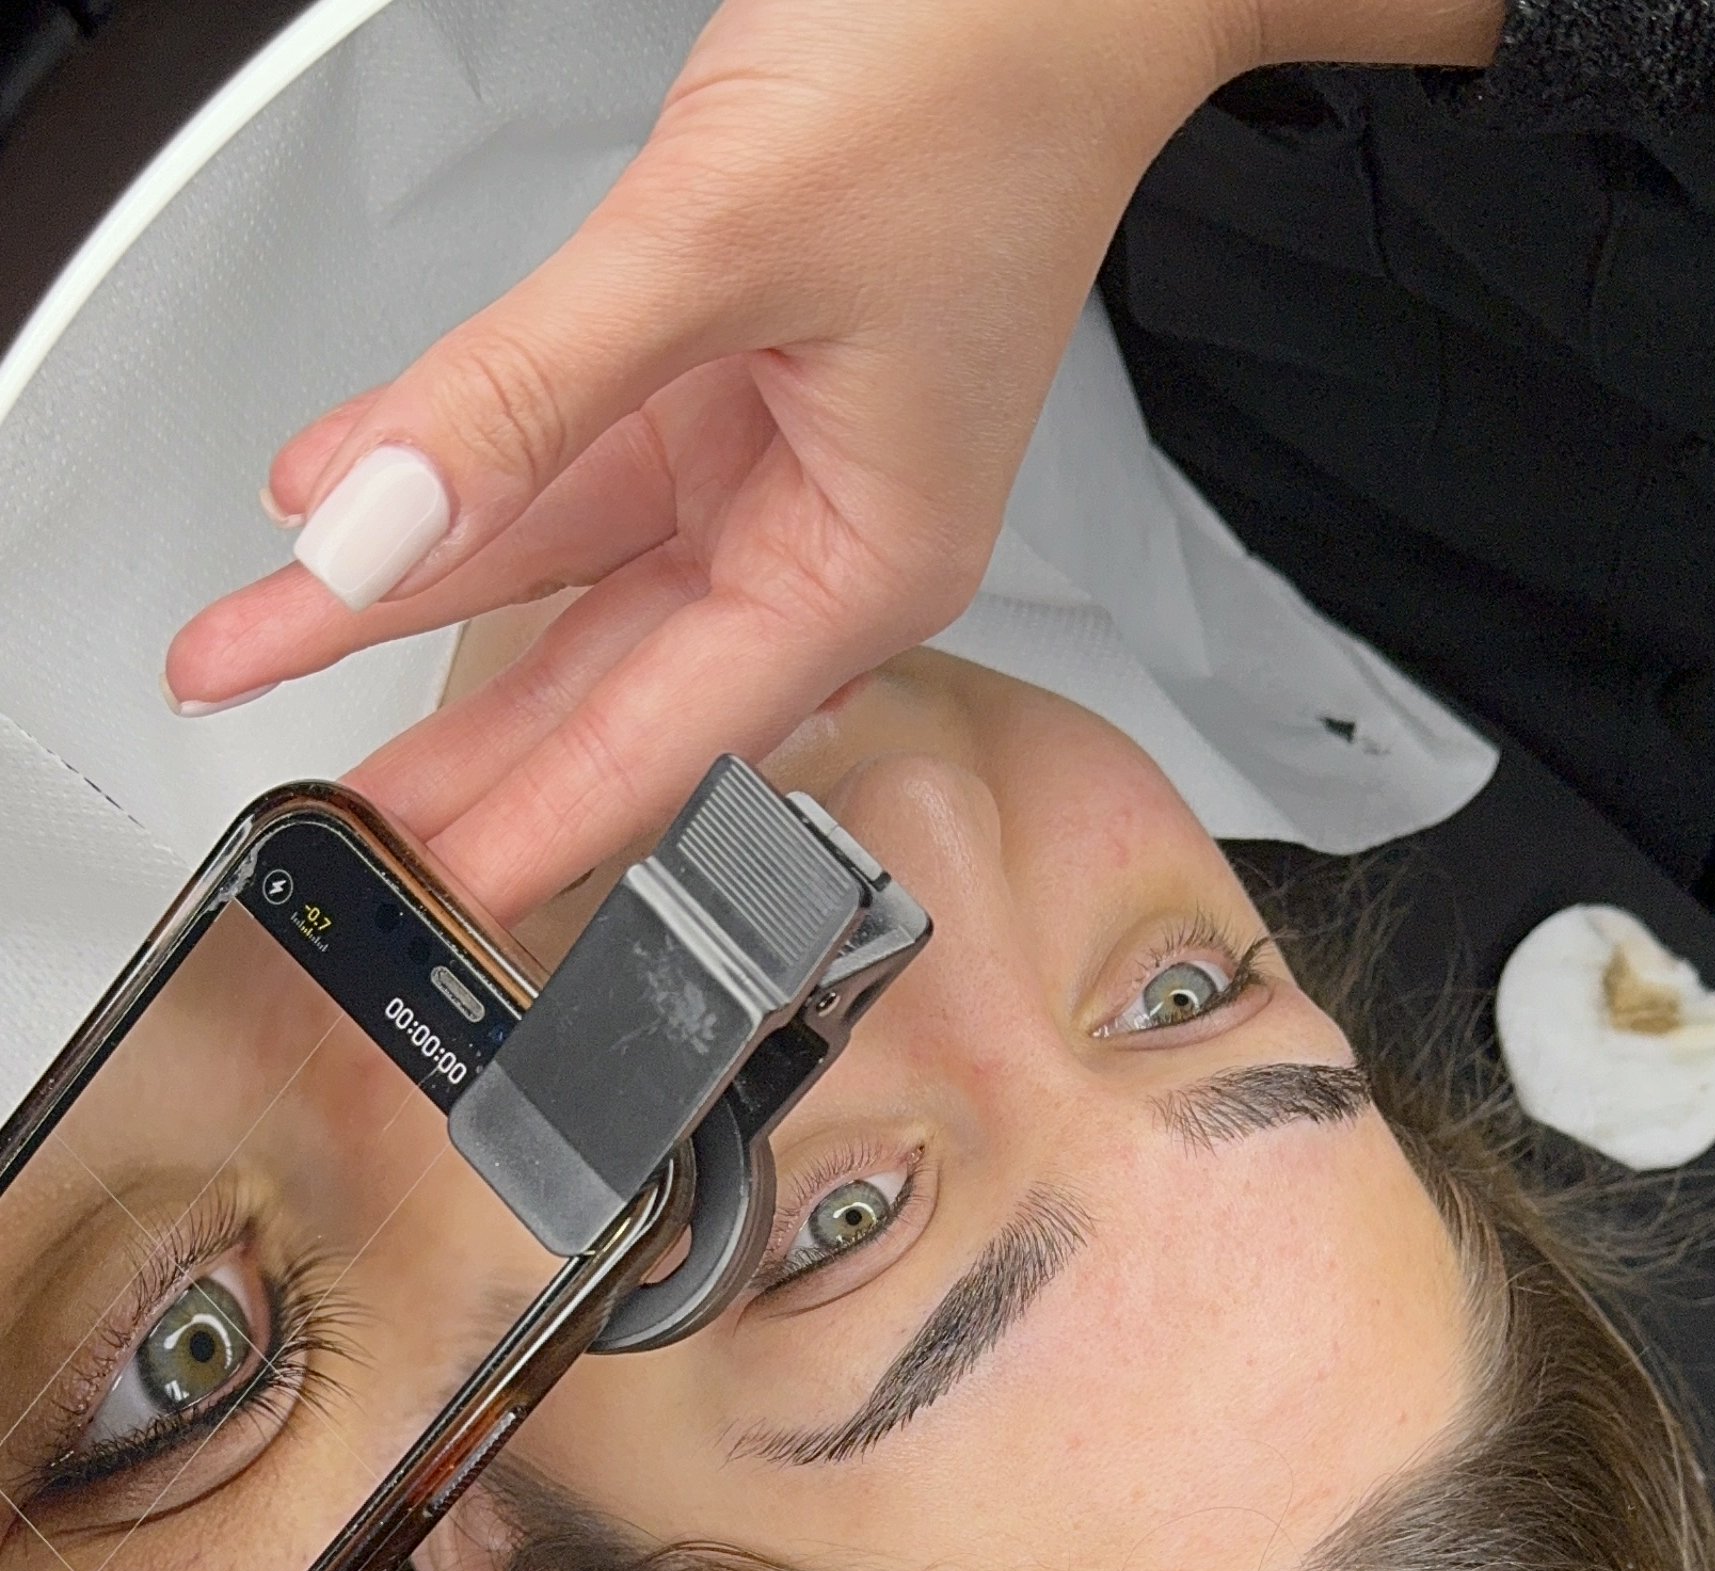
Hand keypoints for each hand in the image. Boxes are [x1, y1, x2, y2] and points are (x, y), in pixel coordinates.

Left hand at [162, 0, 1258, 920]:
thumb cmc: (983, 79)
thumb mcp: (719, 239)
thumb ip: (529, 392)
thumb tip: (382, 521)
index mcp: (869, 558)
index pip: (671, 739)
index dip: (543, 819)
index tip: (440, 889)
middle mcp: (819, 531)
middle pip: (600, 676)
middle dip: (454, 739)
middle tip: (333, 812)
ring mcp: (766, 452)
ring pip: (561, 567)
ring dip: (414, 598)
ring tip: (275, 646)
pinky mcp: (719, 365)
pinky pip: (564, 451)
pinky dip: (456, 465)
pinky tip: (352, 494)